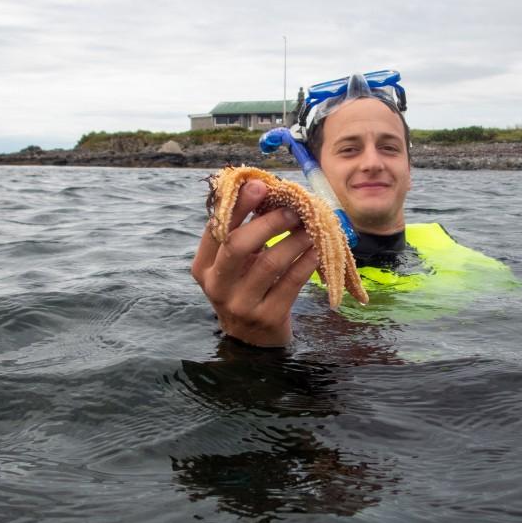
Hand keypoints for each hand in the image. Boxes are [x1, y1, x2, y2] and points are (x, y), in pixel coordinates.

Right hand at [191, 180, 319, 346]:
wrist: (253, 338)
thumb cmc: (245, 287)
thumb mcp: (235, 263)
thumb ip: (241, 231)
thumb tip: (261, 186)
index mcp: (204, 267)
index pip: (217, 229)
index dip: (238, 205)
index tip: (260, 185)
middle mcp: (217, 286)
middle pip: (237, 245)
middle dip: (267, 222)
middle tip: (292, 208)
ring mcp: (241, 305)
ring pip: (269, 263)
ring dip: (293, 239)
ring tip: (311, 225)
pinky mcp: (267, 318)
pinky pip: (291, 282)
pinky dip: (306, 261)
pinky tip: (317, 248)